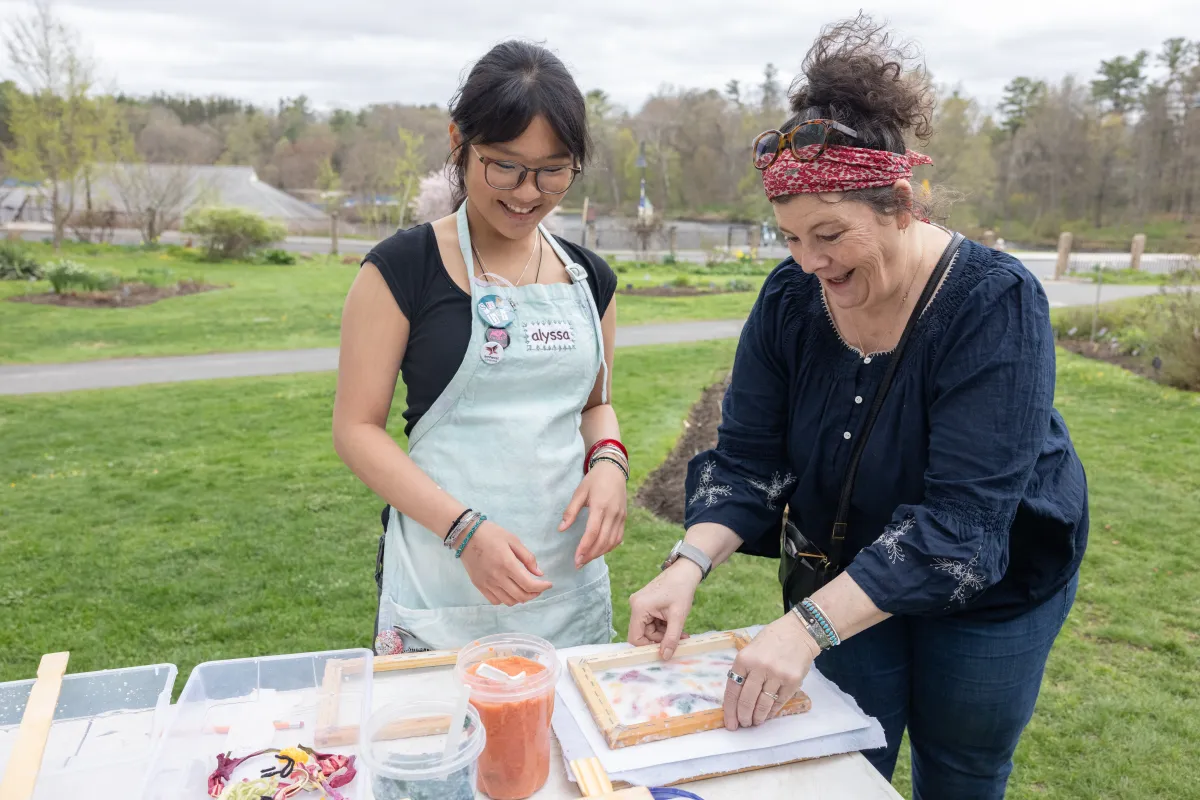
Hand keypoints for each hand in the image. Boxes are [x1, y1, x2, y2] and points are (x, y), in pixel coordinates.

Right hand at [459, 521, 552, 606]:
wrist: (465, 535)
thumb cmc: (491, 534)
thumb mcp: (513, 540)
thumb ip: (527, 557)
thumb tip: (539, 574)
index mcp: (507, 564)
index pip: (528, 584)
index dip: (542, 587)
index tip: (548, 584)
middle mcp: (497, 577)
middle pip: (520, 596)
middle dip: (534, 594)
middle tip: (538, 587)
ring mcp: (487, 583)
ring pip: (509, 601)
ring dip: (521, 598)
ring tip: (525, 589)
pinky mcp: (479, 586)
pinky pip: (495, 601)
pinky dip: (506, 599)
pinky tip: (509, 590)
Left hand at [559, 461, 627, 568]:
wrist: (614, 470)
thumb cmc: (594, 480)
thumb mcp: (579, 492)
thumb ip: (570, 511)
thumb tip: (561, 529)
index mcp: (600, 506)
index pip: (593, 532)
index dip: (584, 547)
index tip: (576, 558)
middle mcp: (613, 513)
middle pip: (603, 540)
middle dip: (590, 555)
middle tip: (578, 564)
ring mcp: (620, 517)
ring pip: (612, 541)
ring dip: (599, 553)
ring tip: (586, 559)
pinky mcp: (624, 518)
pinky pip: (618, 538)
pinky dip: (609, 547)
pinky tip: (599, 551)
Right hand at [627, 560, 702, 659]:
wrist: (685, 571)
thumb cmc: (681, 589)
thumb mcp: (678, 617)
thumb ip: (671, 638)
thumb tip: (665, 657)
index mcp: (639, 608)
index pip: (635, 638)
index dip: (648, 647)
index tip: (664, 651)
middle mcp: (635, 606)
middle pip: (643, 634)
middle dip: (661, 639)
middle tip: (679, 640)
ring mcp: (640, 604)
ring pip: (649, 629)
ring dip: (664, 633)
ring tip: (681, 632)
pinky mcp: (646, 604)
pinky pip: (652, 622)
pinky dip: (664, 626)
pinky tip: (676, 624)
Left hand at [723, 612, 820, 730]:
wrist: (798, 632)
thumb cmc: (771, 641)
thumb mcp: (751, 650)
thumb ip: (743, 671)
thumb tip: (736, 699)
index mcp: (744, 659)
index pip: (732, 690)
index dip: (730, 710)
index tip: (730, 723)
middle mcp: (759, 667)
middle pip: (747, 701)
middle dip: (743, 717)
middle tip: (743, 724)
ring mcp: (777, 675)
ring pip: (763, 705)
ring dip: (757, 718)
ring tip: (755, 722)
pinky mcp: (792, 682)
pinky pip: (779, 702)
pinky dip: (772, 711)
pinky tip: (767, 714)